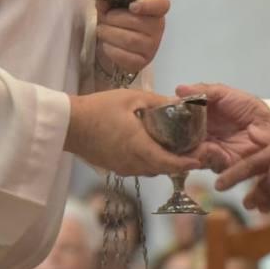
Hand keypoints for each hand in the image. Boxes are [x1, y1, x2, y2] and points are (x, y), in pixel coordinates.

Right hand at [65, 89, 200, 176]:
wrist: (69, 125)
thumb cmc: (99, 108)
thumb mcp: (132, 98)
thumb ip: (158, 102)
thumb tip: (180, 103)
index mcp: (139, 147)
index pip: (169, 163)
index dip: (187, 163)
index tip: (201, 158)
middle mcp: (133, 163)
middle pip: (164, 169)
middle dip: (181, 163)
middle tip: (195, 151)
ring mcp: (123, 168)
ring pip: (152, 170)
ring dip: (166, 163)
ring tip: (178, 149)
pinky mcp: (115, 168)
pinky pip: (140, 168)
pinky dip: (151, 162)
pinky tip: (154, 148)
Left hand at [96, 0, 170, 76]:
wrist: (115, 45)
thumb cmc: (118, 22)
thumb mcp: (112, 7)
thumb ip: (108, 1)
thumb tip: (102, 1)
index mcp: (155, 9)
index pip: (161, 4)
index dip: (148, 4)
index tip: (133, 6)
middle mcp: (157, 27)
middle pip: (136, 21)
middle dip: (113, 19)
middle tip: (104, 19)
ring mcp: (152, 46)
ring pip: (130, 40)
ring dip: (109, 34)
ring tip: (102, 31)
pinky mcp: (142, 62)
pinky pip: (126, 56)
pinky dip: (111, 50)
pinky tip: (106, 45)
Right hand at [175, 82, 269, 171]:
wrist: (268, 130)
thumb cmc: (249, 111)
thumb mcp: (225, 94)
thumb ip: (203, 91)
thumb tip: (178, 89)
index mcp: (202, 117)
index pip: (180, 117)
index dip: (171, 115)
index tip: (164, 110)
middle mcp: (200, 134)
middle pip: (179, 136)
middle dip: (173, 133)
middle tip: (167, 126)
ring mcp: (206, 149)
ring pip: (186, 150)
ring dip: (184, 145)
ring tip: (184, 136)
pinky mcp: (216, 163)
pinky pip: (203, 160)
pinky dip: (201, 154)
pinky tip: (204, 146)